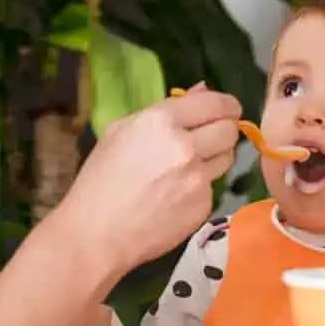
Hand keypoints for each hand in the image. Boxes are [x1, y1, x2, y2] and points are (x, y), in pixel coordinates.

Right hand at [54, 85, 241, 278]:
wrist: (96, 235)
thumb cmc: (100, 179)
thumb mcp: (121, 131)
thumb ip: (167, 108)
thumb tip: (202, 90)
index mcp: (162, 121)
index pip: (215, 103)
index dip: (227, 104)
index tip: (228, 109)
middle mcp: (186, 147)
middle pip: (229, 130)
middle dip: (224, 130)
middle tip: (210, 136)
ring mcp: (198, 178)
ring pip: (228, 157)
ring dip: (216, 156)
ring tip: (191, 165)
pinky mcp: (203, 205)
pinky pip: (214, 186)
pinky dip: (202, 186)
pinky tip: (178, 194)